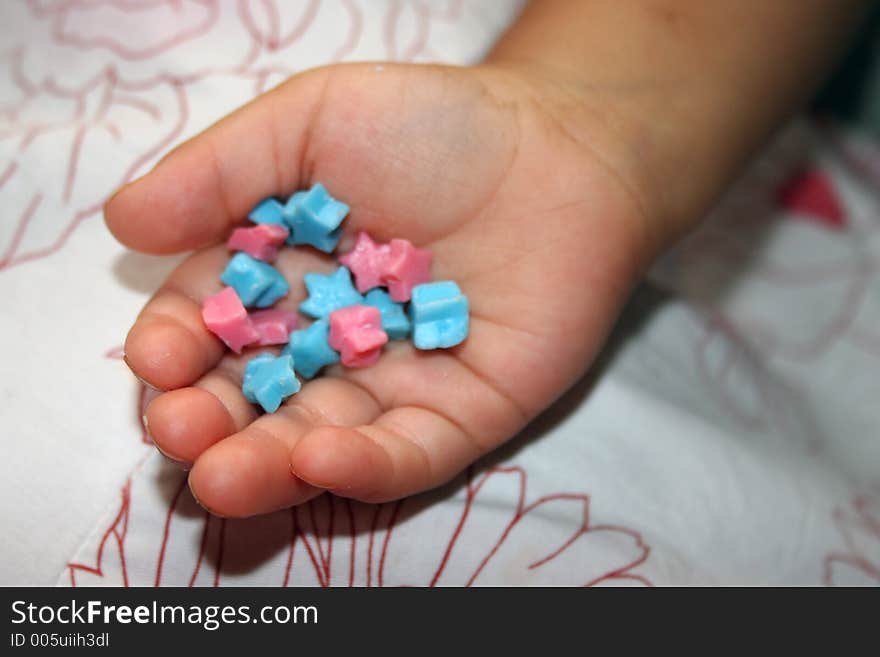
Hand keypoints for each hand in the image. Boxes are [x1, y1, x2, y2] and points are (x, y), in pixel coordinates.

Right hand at [105, 62, 656, 516]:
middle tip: (180, 433)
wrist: (562, 146)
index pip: (210, 327)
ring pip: (322, 439)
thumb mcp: (312, 123)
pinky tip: (322, 456)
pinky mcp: (464, 413)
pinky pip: (411, 452)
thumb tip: (123, 221)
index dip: (177, 346)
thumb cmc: (434, 127)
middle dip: (211, 421)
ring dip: (270, 462)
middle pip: (258, 398)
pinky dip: (366, 463)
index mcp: (283, 279)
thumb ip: (219, 171)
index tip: (158, 356)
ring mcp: (397, 384)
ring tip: (223, 474)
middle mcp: (330, 343)